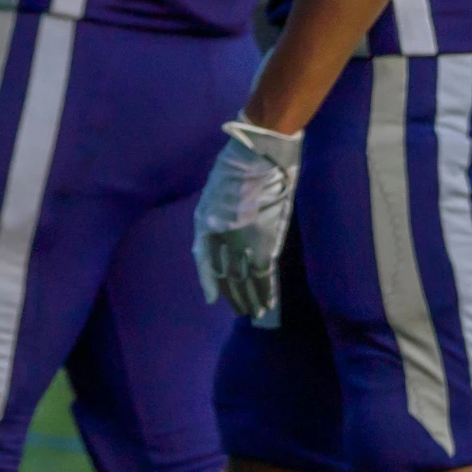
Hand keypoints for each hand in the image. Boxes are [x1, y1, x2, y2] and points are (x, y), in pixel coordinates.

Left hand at [193, 119, 303, 326]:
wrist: (257, 158)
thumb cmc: (234, 171)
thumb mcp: (212, 196)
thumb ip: (212, 220)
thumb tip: (215, 240)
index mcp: (204, 225)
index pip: (205, 263)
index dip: (210, 282)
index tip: (213, 298)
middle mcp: (219, 238)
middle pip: (225, 275)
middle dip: (232, 294)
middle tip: (240, 310)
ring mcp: (242, 242)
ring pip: (244, 279)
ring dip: (249, 298)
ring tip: (253, 313)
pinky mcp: (265, 242)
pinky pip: (264, 274)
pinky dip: (265, 290)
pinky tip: (267, 303)